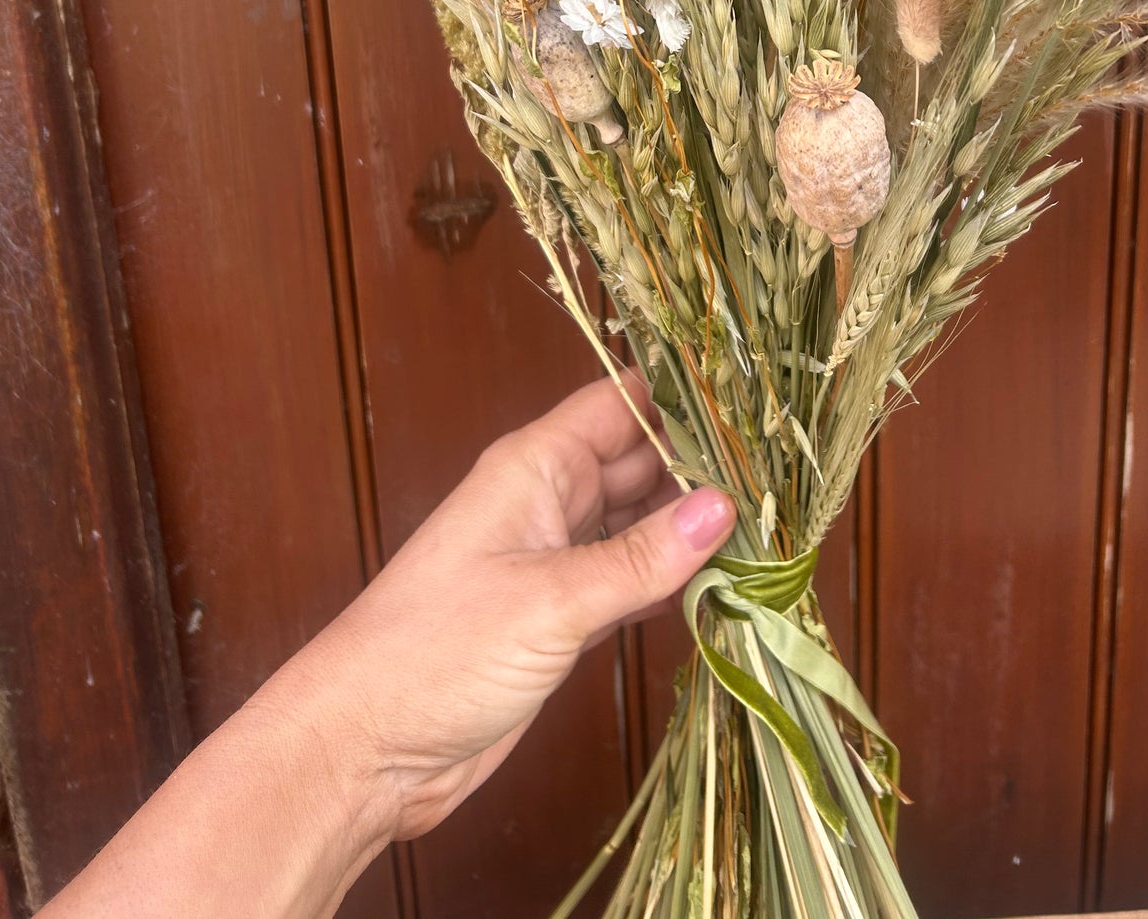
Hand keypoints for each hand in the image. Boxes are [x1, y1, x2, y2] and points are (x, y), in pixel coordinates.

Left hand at [286, 375, 735, 844]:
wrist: (362, 748)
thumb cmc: (435, 651)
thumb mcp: (550, 601)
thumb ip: (640, 558)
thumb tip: (724, 507)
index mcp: (535, 466)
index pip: (622, 404)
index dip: (685, 398)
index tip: (757, 404)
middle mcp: (548, 501)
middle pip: (641, 463)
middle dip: (705, 469)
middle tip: (785, 482)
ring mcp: (553, 561)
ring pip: (640, 525)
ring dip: (694, 532)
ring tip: (772, 534)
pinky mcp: (559, 618)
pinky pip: (629, 580)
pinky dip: (671, 583)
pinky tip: (722, 590)